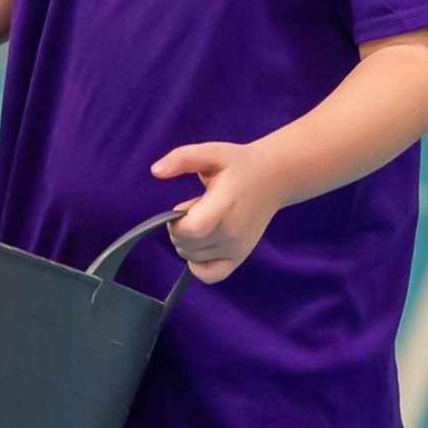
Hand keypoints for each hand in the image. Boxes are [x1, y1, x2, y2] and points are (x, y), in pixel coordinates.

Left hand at [150, 141, 283, 284]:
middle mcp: (231, 233)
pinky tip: (200, 245)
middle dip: (178, 229)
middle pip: (187, 245)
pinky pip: (210, 275)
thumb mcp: (210, 152)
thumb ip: (181, 159)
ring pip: (193, 258)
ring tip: (203, 220)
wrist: (273, 177)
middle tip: (194, 208)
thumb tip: (155, 171)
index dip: (177, 224)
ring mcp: (237, 248)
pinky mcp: (239, 257)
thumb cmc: (238, 164)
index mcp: (224, 205)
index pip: (193, 229)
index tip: (181, 208)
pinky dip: (197, 265)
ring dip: (187, 242)